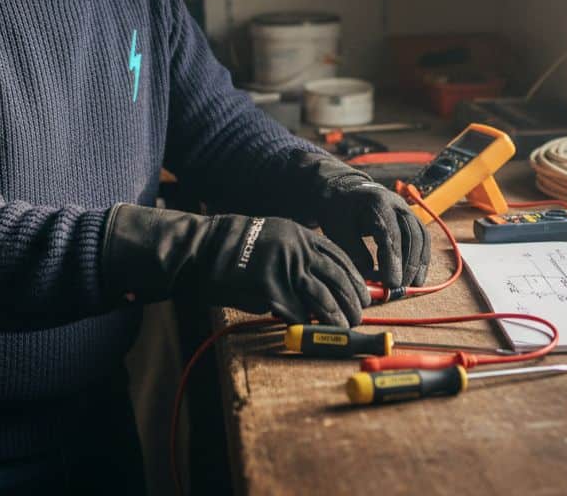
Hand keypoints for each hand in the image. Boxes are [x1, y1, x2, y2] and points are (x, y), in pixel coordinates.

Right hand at [199, 214, 369, 325]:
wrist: (202, 247)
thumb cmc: (236, 248)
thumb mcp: (274, 240)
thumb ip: (298, 259)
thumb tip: (322, 288)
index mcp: (300, 235)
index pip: (339, 258)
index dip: (354, 279)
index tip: (364, 295)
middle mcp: (297, 247)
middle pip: (336, 277)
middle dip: (352, 300)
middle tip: (358, 316)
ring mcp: (283, 265)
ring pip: (322, 295)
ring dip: (336, 315)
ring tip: (344, 328)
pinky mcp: (268, 285)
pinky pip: (294, 309)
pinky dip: (305, 322)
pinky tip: (312, 330)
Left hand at [315, 174, 429, 289]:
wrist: (345, 191)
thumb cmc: (339, 211)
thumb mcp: (338, 231)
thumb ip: (355, 254)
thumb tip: (373, 278)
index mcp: (376, 202)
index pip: (390, 234)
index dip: (393, 261)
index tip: (391, 284)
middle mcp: (397, 203)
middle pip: (411, 235)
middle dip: (408, 265)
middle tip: (399, 288)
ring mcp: (406, 209)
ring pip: (421, 237)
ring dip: (418, 263)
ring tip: (411, 285)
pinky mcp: (410, 217)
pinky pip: (422, 238)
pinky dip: (421, 257)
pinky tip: (415, 275)